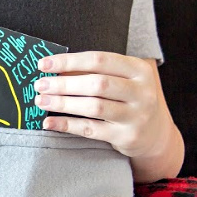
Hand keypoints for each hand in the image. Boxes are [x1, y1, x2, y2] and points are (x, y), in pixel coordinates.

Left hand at [34, 51, 183, 181]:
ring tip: (41, 101)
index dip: (69, 61)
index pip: (99, 60)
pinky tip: (49, 122)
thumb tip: (55, 69)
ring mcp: (136, 116)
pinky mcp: (126, 137)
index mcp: (138, 70)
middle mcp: (141, 92)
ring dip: (62, 103)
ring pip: (93, 107)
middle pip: (96, 84)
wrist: (155, 134)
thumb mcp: (122, 80)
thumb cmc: (130, 100)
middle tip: (40, 85)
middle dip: (63, 84)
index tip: (44, 64)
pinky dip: (67, 125)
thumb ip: (95, 73)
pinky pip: (91, 129)